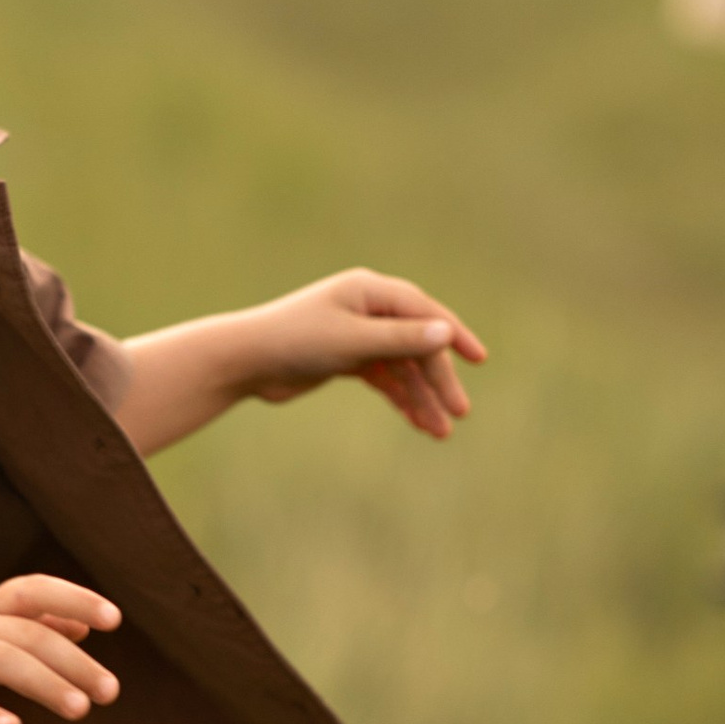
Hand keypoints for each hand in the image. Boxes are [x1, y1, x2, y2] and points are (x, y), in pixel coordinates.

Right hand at [0, 575, 122, 723]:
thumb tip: (84, 624)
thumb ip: (26, 622)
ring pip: (0, 660)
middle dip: (73, 662)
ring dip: (44, 684)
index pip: (33, 592)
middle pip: (27, 635)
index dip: (75, 600)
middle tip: (110, 692)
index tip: (114, 620)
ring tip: (79, 710)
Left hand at [244, 272, 485, 440]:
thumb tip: (446, 332)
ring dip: (421, 397)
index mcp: (369, 291)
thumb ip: (400, 339)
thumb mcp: (353, 341)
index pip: (424, 311)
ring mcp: (358, 334)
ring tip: (439, 432)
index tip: (479, 360)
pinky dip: (400, 399)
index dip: (453, 335)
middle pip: (416, 343)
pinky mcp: (346, 359)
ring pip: (402, 367)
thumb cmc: (295, 341)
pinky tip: (417, 422)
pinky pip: (384, 379)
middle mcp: (367, 308)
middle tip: (458, 413)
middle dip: (437, 380)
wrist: (245, 361)